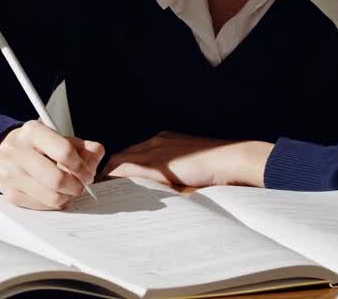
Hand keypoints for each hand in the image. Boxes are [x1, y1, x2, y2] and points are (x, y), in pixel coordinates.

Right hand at [0, 120, 104, 209]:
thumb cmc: (34, 146)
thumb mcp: (56, 138)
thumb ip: (81, 146)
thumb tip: (97, 155)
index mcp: (32, 132)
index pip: (64, 151)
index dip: (82, 167)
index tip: (87, 174)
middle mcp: (17, 151)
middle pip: (57, 179)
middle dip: (76, 187)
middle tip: (80, 186)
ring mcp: (11, 173)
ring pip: (51, 197)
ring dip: (66, 198)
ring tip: (68, 191)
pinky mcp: (9, 192)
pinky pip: (40, 206)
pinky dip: (52, 204)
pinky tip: (53, 194)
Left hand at [103, 132, 272, 187]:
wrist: (235, 159)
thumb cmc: (222, 170)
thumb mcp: (193, 173)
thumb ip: (175, 180)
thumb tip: (163, 196)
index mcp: (168, 141)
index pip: (136, 153)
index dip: (124, 167)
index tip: (116, 181)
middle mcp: (158, 141)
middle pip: (123, 154)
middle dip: (111, 171)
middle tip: (103, 189)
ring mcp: (157, 149)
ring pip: (120, 160)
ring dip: (109, 176)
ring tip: (102, 193)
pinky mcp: (157, 162)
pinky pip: (126, 169)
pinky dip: (114, 179)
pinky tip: (109, 191)